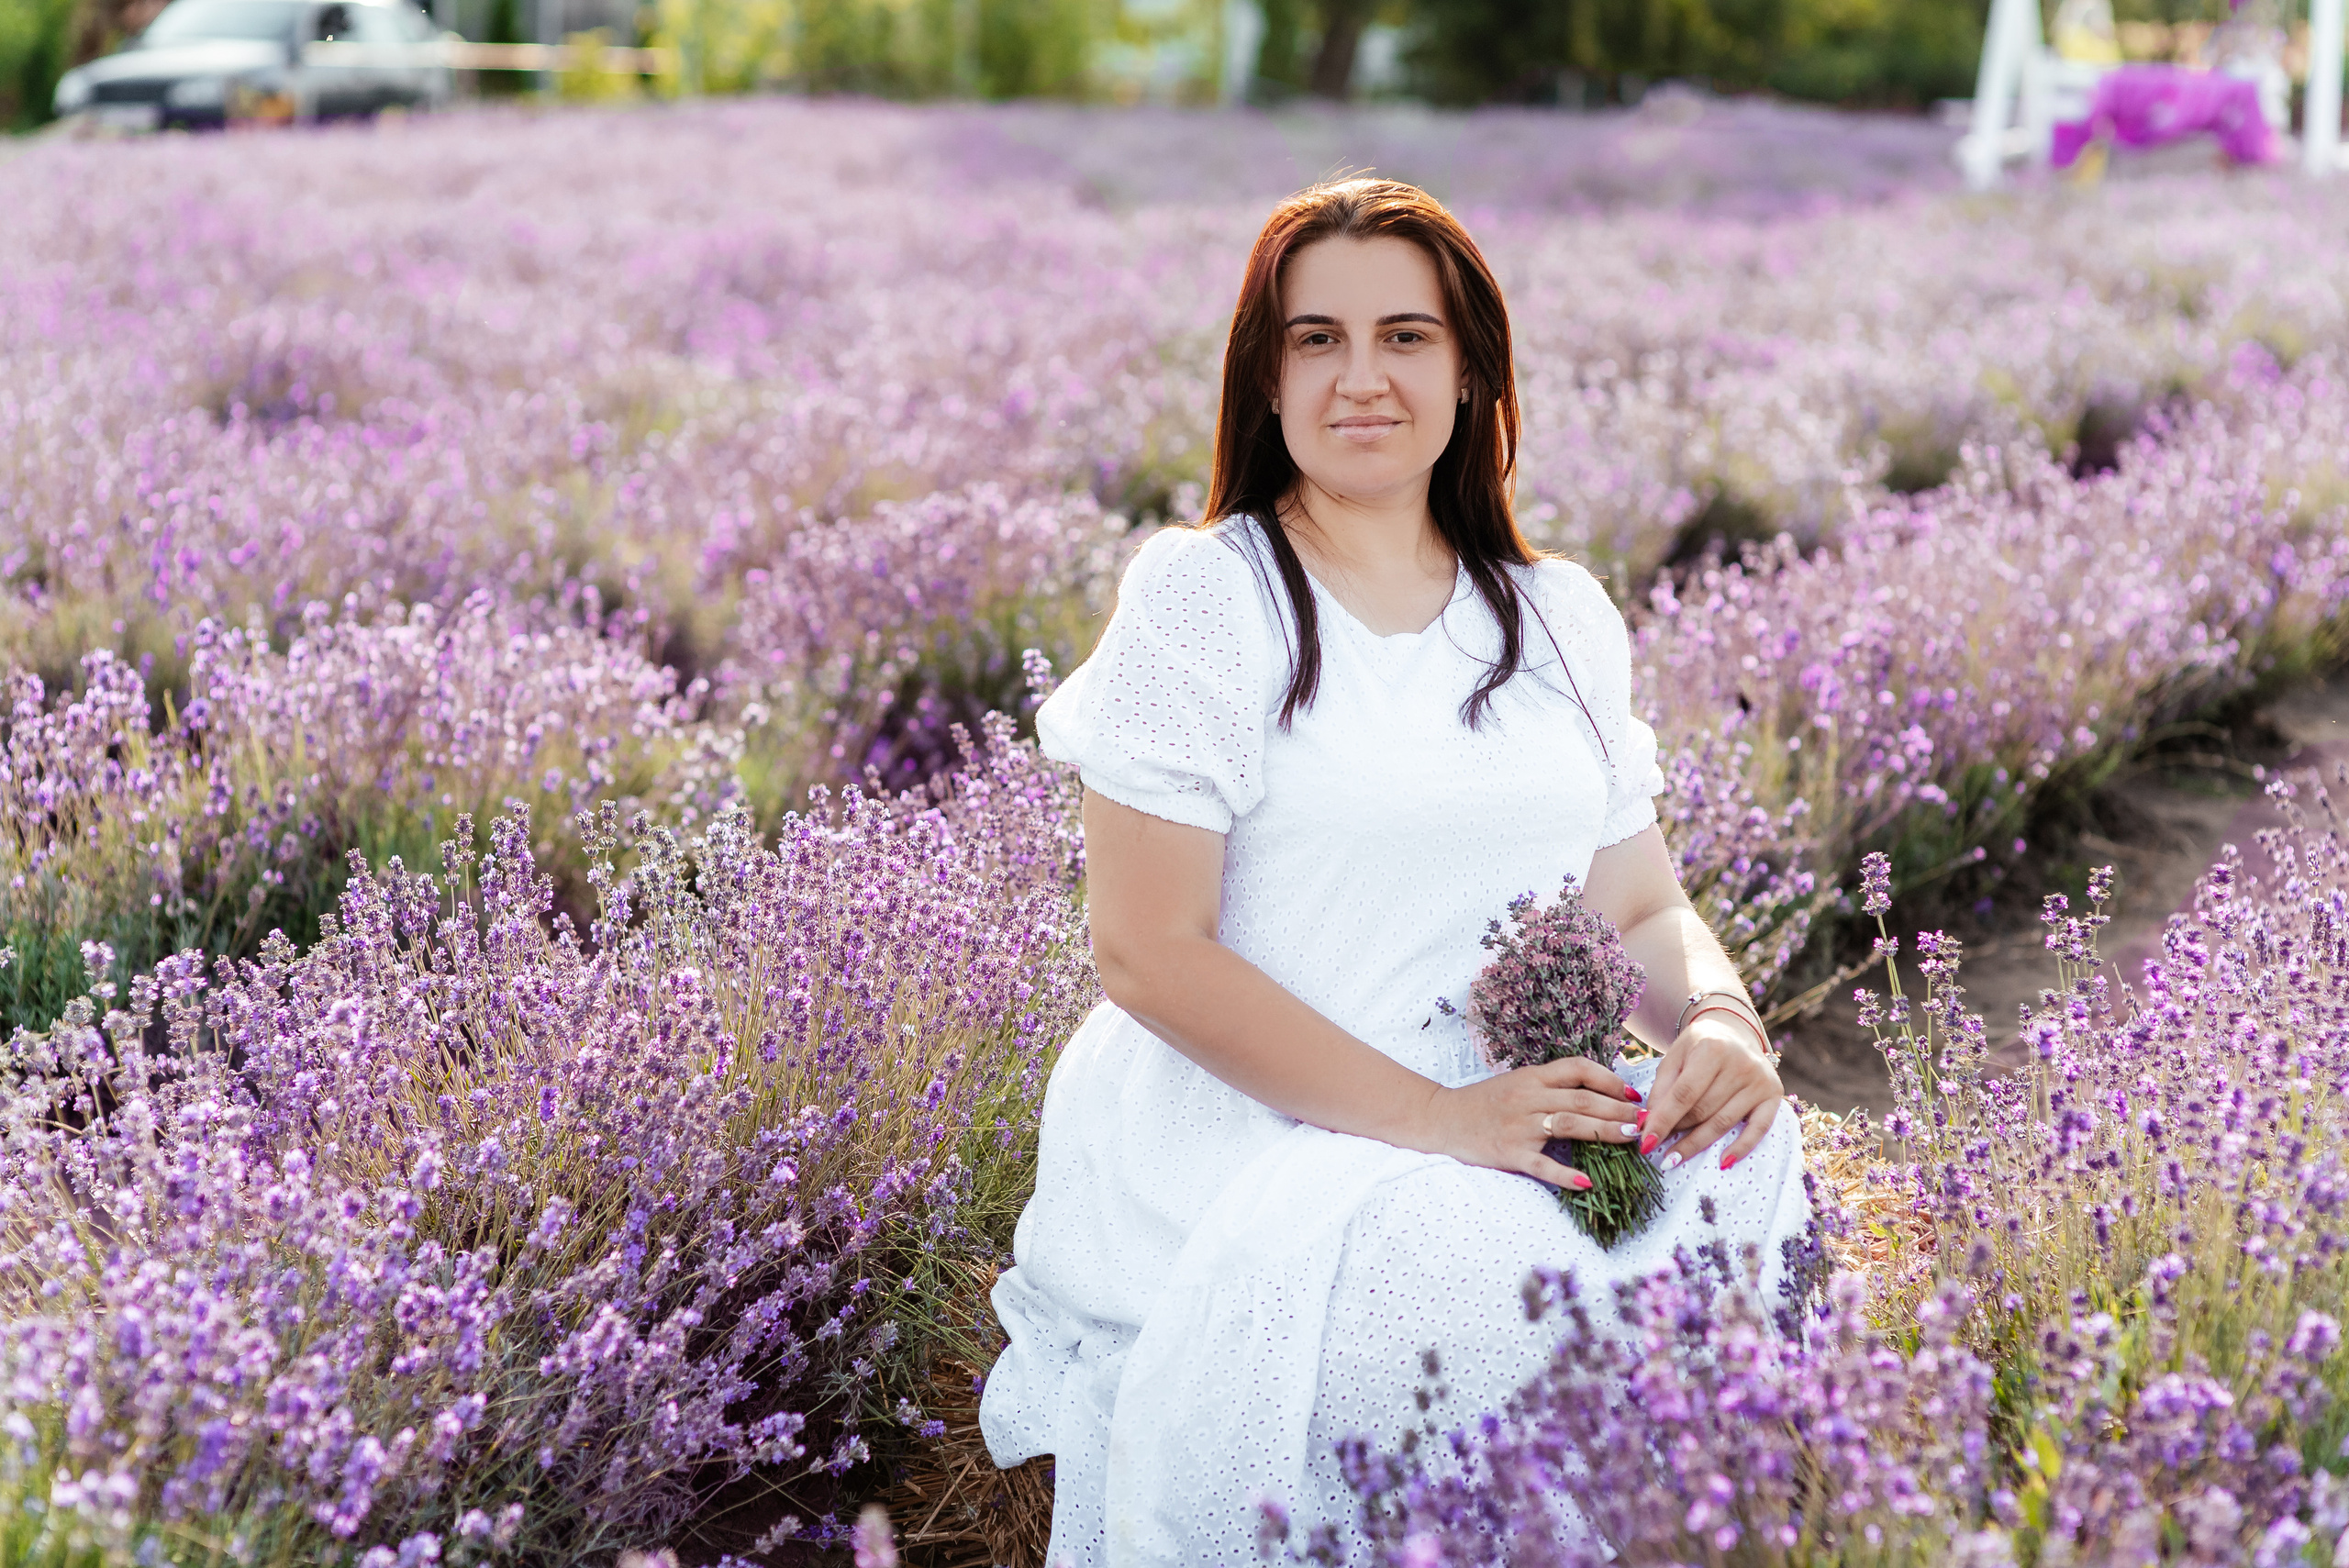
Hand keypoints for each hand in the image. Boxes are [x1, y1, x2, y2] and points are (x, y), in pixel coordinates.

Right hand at [1408, 1058, 1643, 1188]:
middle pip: (1581, 1099)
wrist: (1442, 1118)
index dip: (1608, 1078)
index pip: (1577, 1068)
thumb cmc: (1484, 1102)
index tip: (1632, 1094)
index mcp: (1532, 1076)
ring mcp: (1519, 1125)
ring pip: (1569, 1125)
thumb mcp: (1517, 1084)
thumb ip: (1550, 1086)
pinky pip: (1541, 1165)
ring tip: (1632, 1139)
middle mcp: (1528, 1097)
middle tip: (1647, 1120)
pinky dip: (1564, 1175)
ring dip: (1605, 1131)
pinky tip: (1587, 1183)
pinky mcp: (1508, 1152)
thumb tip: (1595, 1094)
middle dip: (1619, 1109)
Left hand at [1639, 1015, 1782, 1170]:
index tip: (1645, 1142)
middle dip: (1677, 1130)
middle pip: (1703, 1110)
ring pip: (1724, 1122)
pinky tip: (1723, 1163)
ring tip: (1675, 1157)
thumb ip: (1661, 1088)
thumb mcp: (1675, 1057)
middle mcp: (1741, 1064)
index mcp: (1712, 1048)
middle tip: (1657, 1145)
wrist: (1735, 1033)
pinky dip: (1741, 1148)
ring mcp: (1760, 1081)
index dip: (1664, 1120)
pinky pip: (1758, 1129)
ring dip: (1696, 1143)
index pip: (1684, 1094)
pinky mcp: (1773, 1095)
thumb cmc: (1699, 1047)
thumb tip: (1648, 1123)